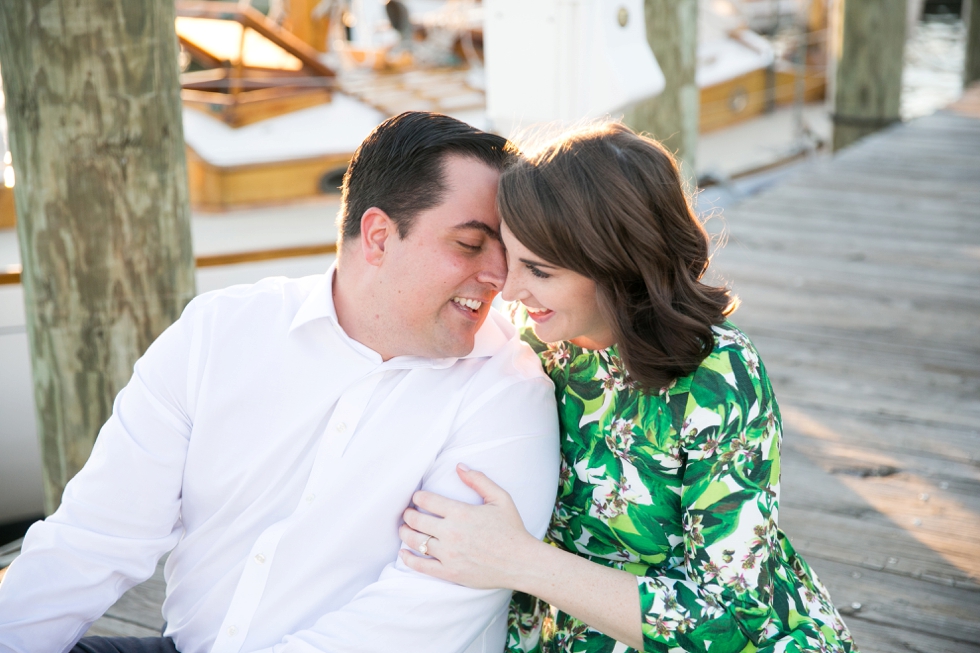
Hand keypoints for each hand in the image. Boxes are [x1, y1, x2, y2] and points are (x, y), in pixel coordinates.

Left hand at [398, 463, 541, 590]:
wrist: (521, 562)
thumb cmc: (512, 529)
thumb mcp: (500, 498)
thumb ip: (479, 480)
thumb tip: (458, 466)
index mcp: (461, 513)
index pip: (427, 500)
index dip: (418, 497)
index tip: (417, 498)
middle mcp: (451, 533)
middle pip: (416, 520)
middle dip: (408, 514)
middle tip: (407, 513)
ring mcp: (449, 554)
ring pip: (415, 542)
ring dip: (405, 533)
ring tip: (404, 529)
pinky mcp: (450, 572)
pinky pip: (421, 566)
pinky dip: (409, 558)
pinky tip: (404, 553)